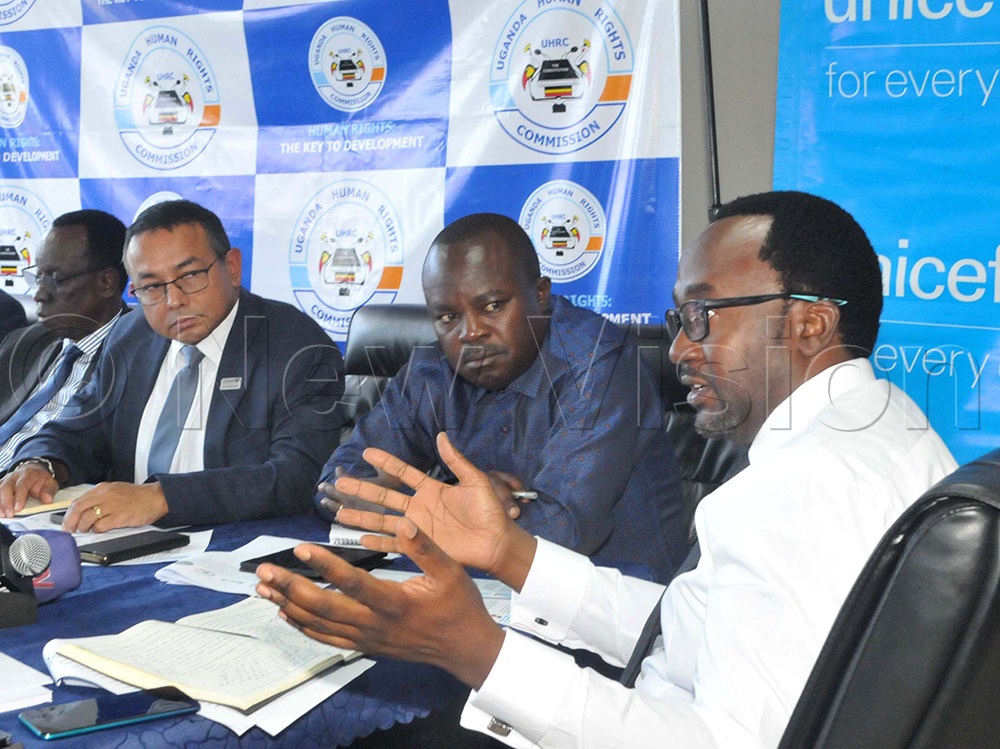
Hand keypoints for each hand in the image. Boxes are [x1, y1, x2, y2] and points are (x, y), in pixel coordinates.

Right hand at [0, 463, 58, 517]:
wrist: (33, 470)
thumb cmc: (40, 479)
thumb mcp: (50, 483)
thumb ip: (49, 491)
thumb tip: (47, 500)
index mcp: (27, 475)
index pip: (21, 486)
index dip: (19, 498)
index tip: (18, 509)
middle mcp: (14, 476)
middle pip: (6, 488)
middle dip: (6, 502)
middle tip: (9, 514)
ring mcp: (5, 480)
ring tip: (2, 515)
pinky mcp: (0, 484)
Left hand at [61, 482, 169, 532]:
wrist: (157, 497)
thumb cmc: (138, 496)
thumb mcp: (116, 491)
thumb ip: (100, 498)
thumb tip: (84, 511)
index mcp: (103, 488)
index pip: (79, 501)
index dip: (69, 514)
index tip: (67, 522)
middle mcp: (106, 495)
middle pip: (79, 508)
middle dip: (71, 521)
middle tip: (70, 530)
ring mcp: (113, 506)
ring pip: (87, 518)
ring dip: (84, 527)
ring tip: (87, 530)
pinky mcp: (120, 517)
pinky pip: (101, 526)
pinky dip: (97, 530)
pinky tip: (101, 529)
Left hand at [255, 517, 505, 688]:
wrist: (464, 649)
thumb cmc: (459, 606)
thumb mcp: (452, 571)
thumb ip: (425, 547)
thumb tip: (404, 522)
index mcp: (394, 603)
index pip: (352, 582)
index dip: (324, 565)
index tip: (300, 548)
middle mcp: (374, 624)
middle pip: (323, 607)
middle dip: (290, 588)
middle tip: (264, 571)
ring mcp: (367, 639)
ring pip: (319, 624)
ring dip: (289, 605)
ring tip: (263, 588)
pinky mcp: (365, 647)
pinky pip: (327, 639)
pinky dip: (303, 626)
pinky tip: (285, 613)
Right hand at [334, 432, 536, 590]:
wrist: (497, 541)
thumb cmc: (491, 511)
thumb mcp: (476, 481)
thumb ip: (456, 461)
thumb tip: (441, 435)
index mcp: (431, 489)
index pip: (403, 473)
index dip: (385, 462)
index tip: (366, 452)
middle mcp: (419, 507)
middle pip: (385, 496)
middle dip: (362, 489)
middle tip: (341, 482)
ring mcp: (418, 527)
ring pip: (383, 520)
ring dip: (362, 517)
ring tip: (340, 513)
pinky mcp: (421, 546)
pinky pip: (395, 544)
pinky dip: (378, 542)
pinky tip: (361, 539)